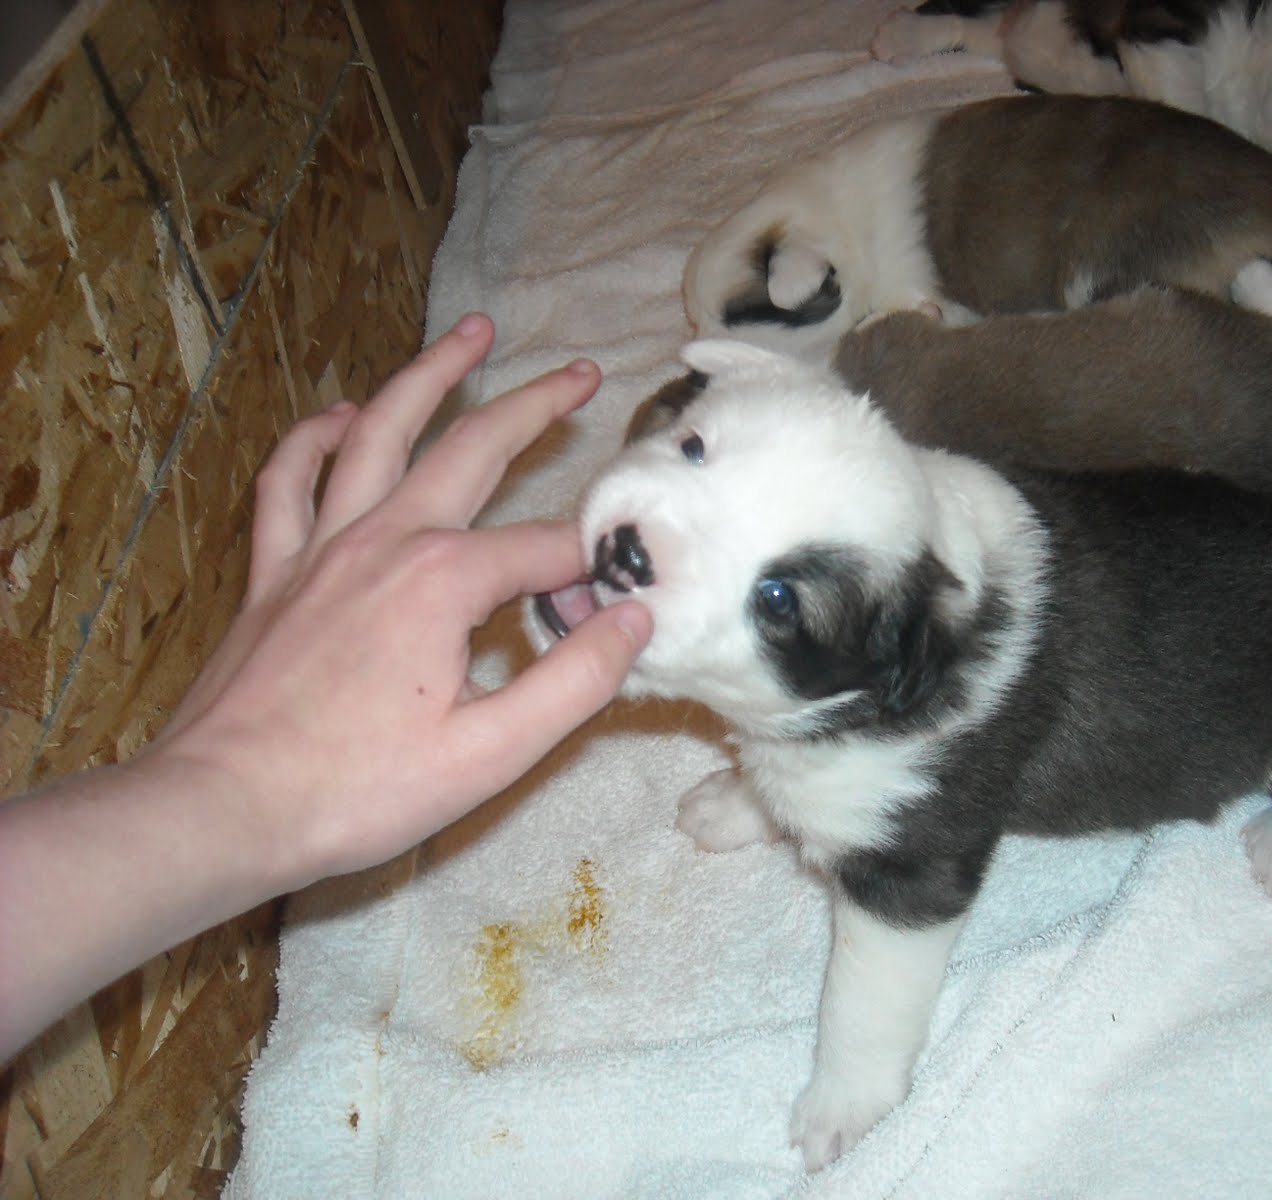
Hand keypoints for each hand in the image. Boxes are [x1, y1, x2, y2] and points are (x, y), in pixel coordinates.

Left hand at [149, 312, 650, 888]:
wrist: (222, 809)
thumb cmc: (359, 791)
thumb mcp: (492, 754)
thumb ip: (575, 681)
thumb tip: (634, 618)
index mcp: (446, 579)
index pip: (547, 552)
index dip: (590, 577)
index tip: (612, 611)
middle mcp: (386, 538)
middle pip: (473, 449)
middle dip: (534, 404)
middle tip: (581, 371)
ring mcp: (321, 546)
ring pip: (380, 433)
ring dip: (428, 375)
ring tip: (470, 331)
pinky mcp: (274, 570)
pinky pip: (290, 479)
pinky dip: (316, 437)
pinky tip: (343, 413)